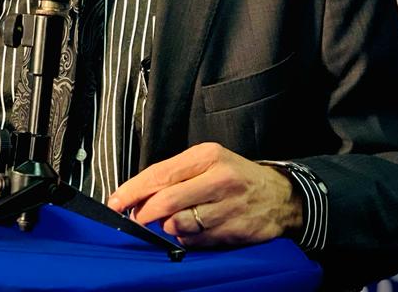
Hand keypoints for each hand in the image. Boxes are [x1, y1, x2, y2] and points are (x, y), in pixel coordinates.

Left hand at [106, 142, 302, 246]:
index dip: (132, 191)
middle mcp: (219, 180)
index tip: (115, 202)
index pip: (159, 174)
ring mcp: (229, 207)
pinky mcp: (236, 231)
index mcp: (207, 156)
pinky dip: (187, 239)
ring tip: (172, 221)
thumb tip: (138, 197)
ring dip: (167, 227)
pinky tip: (193, 230)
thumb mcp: (206, 162)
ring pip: (180, 224)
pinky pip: (198, 241)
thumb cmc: (235, 177)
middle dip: (144, 213)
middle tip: (137, 218)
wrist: (281, 196)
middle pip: (167, 201)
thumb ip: (173, 176)